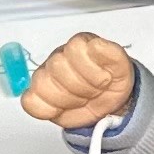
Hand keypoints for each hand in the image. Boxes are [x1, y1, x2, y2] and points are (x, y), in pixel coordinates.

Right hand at [17, 31, 139, 129]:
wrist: (110, 103)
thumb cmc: (112, 81)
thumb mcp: (122, 67)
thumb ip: (112, 53)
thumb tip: (96, 45)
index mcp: (79, 44)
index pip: (74, 49)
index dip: (92, 69)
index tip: (105, 79)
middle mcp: (59, 56)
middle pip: (57, 67)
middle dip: (82, 86)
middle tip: (94, 91)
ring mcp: (45, 75)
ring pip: (42, 84)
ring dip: (67, 99)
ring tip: (81, 99)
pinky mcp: (37, 95)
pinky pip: (30, 102)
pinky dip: (47, 109)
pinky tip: (63, 108)